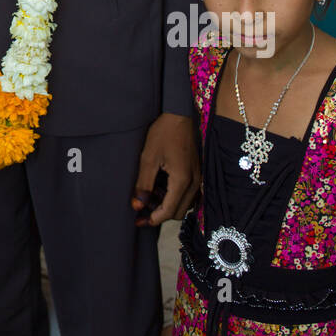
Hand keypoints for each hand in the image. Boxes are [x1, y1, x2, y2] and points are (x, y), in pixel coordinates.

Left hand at [131, 112, 198, 226]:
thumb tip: (137, 206)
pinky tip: (160, 187)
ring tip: (148, 195)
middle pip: (178, 212)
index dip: (152, 219)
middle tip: (141, 207)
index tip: (137, 221)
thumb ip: (143, 184)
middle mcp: (194, 182)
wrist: (179, 114)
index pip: (169, 211)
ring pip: (184, 204)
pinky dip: (174, 196)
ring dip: (167, 205)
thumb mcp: (148, 158)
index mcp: (182, 180)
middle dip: (159, 214)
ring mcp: (198, 178)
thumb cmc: (163, 133)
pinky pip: (188, 194)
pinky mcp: (197, 173)